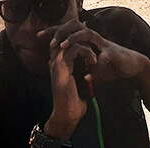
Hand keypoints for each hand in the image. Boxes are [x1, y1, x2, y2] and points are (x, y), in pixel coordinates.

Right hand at [41, 20, 96, 139]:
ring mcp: (56, 63)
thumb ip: (79, 69)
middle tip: (92, 40)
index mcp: (57, 63)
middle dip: (77, 33)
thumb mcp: (78, 80)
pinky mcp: (61, 67)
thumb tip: (88, 64)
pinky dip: (87, 52)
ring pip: (69, 40)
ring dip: (86, 45)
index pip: (62, 39)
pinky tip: (94, 62)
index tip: (88, 39)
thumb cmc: (74, 100)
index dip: (73, 35)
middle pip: (61, 35)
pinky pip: (74, 49)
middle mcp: (54, 60)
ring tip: (95, 57)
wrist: (68, 114)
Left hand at [42, 20, 145, 87]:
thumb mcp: (90, 60)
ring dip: (74, 40)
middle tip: (50, 42)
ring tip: (63, 48)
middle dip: (61, 32)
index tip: (38, 35)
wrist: (131, 66)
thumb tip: (59, 61)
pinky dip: (95, 68)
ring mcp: (104, 44)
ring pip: (87, 35)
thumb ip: (76, 58)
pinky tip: (87, 75)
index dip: (53, 30)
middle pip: (75, 25)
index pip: (67, 29)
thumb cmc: (109, 63)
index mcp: (87, 38)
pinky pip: (102, 58)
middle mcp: (94, 37)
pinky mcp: (113, 53)